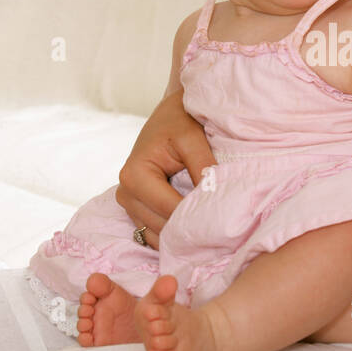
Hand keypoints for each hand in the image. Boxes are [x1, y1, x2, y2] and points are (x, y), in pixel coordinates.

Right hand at [116, 90, 213, 248]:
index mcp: (134, 176)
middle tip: (224, 230)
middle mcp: (126, 194)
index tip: (225, 220)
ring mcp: (129, 205)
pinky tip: (198, 230)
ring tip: (213, 232)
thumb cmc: (180, 121)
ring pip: (160, 236)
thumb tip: (215, 199)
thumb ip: (203, 168)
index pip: (169, 209)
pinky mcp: (138, 211)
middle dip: (192, 229)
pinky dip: (177, 235)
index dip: (198, 216)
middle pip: (163, 226)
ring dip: (185, 236)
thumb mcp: (193, 139)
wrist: (170, 114)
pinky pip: (157, 235)